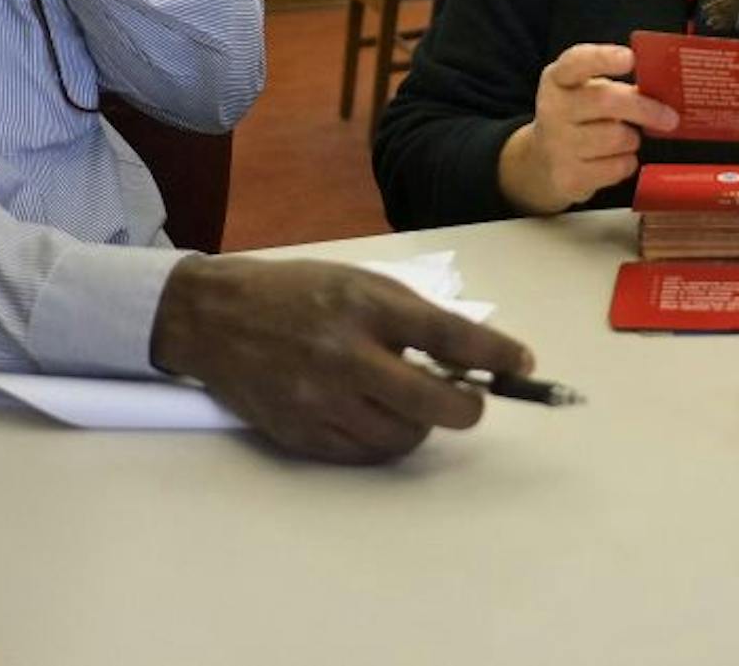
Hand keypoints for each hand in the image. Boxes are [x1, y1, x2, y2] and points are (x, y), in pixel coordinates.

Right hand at [150, 256, 532, 462]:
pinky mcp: (301, 434)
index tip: (524, 364)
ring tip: (413, 401)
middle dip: (468, 407)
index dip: (496, 354)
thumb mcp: (359, 283)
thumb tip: (469, 357)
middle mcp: (346, 355)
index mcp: (366, 307)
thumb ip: (412, 317)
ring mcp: (321, 400)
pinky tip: (378, 415)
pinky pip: (364, 454)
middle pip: (434, 404)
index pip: (449, 336)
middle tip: (470, 399)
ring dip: (423, 425)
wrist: (214, 318)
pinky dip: (384, 439)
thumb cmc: (298, 293)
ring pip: (403, 437)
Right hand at [498, 43, 678, 215]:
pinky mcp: (568, 177)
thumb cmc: (578, 119)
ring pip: (617, 138)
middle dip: (645, 109)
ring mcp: (557, 145)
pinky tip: (614, 159)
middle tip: (670, 118)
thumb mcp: (587, 93)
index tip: (630, 58)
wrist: (543, 163)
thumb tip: (663, 92)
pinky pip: (617, 167)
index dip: (604, 58)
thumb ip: (617, 87)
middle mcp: (553, 109)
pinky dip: (626, 163)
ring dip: (633, 140)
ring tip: (625, 139)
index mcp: (558, 79)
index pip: (577, 62)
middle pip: (606, 101)